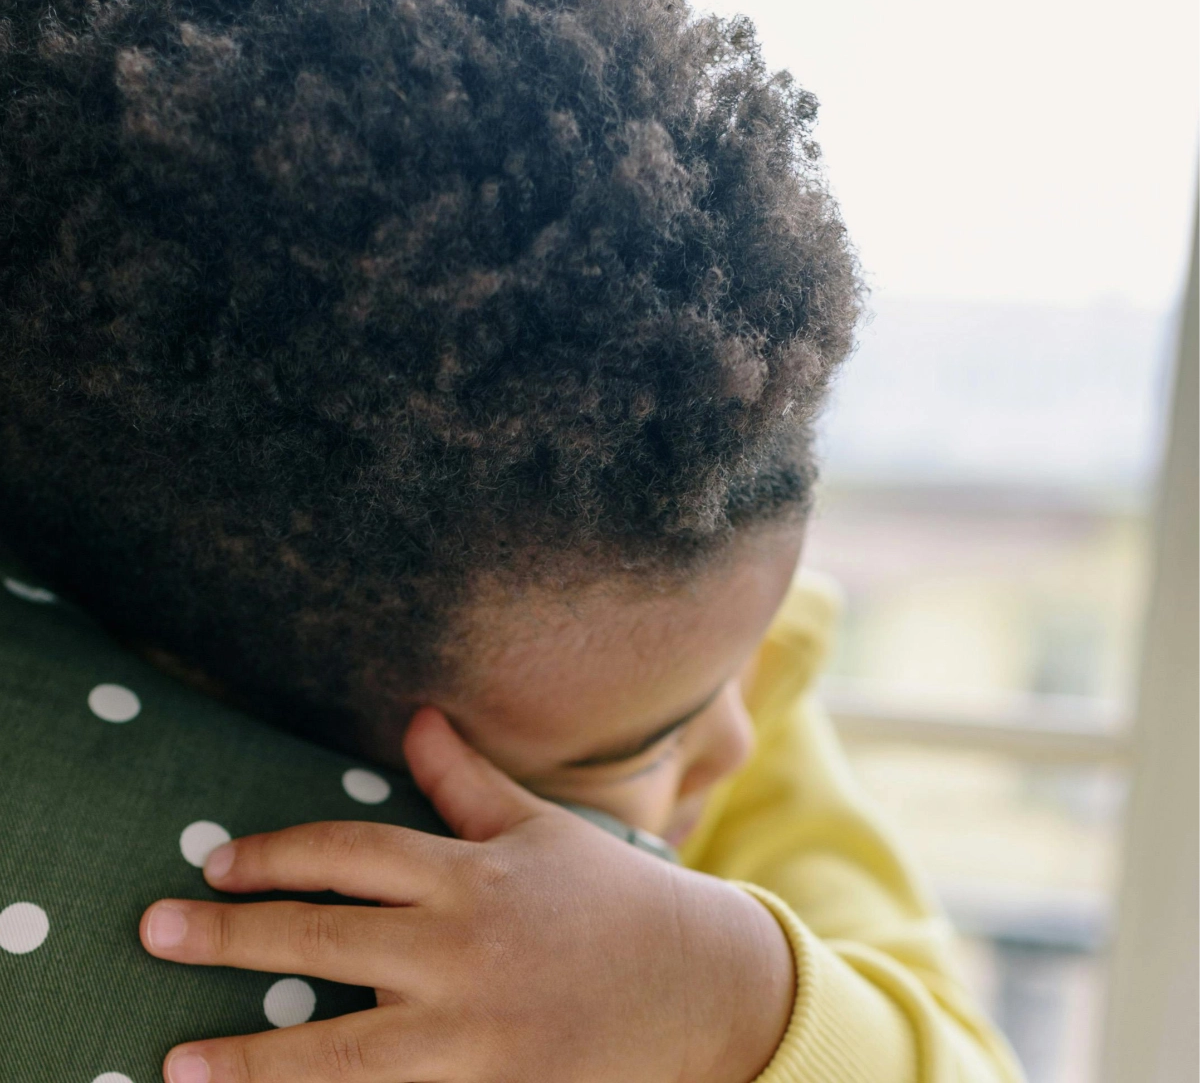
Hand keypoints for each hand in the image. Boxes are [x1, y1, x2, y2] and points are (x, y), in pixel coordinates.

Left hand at [140, 707, 794, 1082]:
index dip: (278, 853)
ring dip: (252, 1056)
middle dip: (232, 936)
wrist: (694, 988)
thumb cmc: (610, 896)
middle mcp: (463, 950)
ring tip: (175, 1059)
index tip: (219, 862)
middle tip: (153, 930)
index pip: (352, 852)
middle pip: (325, 938)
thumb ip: (466, 779)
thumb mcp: (539, 828)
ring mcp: (473, 1034)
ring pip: (339, 1050)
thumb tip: (415, 718)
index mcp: (472, 875)